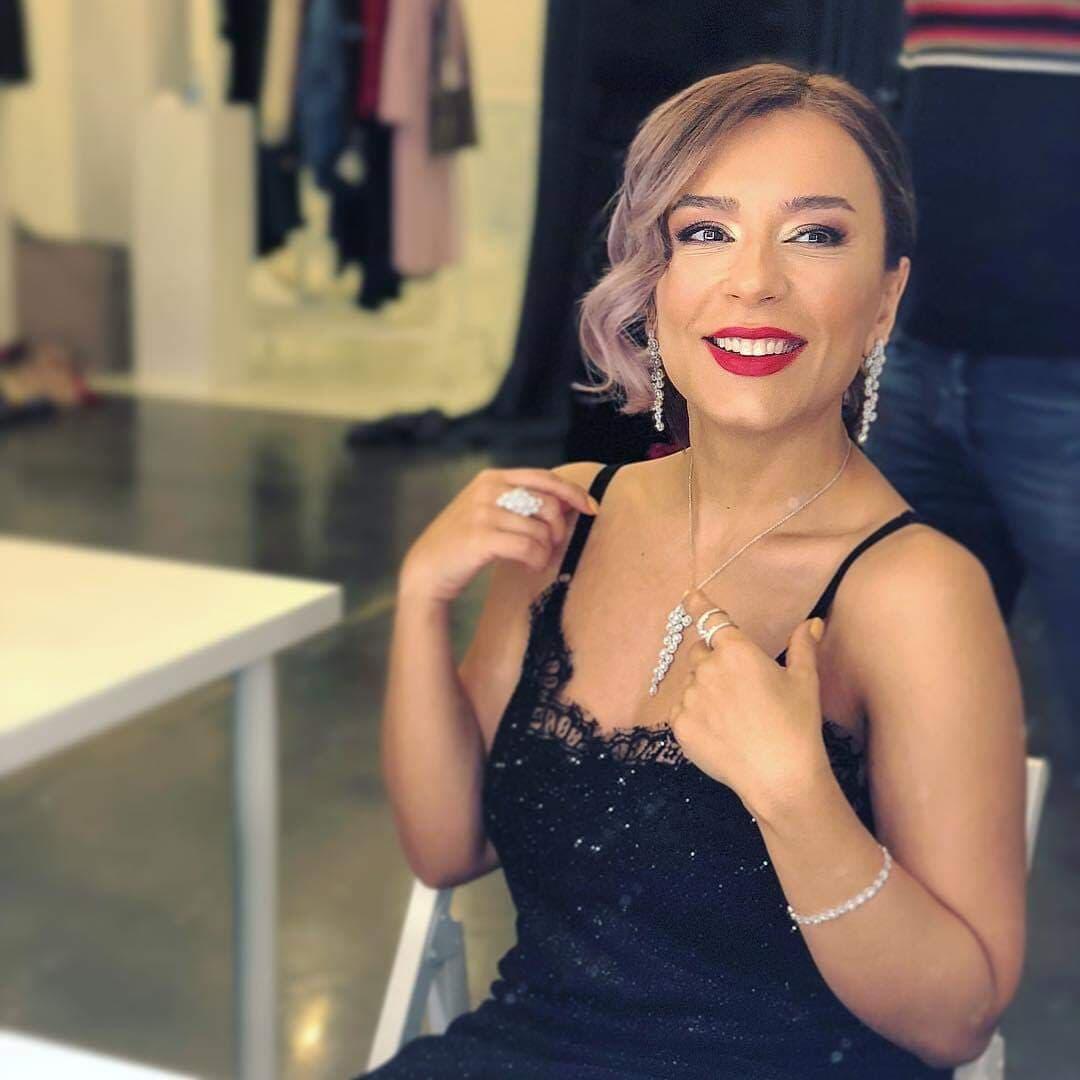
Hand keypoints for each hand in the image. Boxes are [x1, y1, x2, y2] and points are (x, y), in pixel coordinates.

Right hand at [398, 466, 598, 603]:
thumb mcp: (490, 512)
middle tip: (552, 546)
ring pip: (540, 529)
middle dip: (559, 529)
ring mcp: (482, 512)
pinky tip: (532, 565)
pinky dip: (537, 559)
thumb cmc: (465, 543)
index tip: (591, 509)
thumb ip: (522, 503)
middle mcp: (487, 489)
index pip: (545, 478)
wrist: (426, 569)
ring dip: (547, 550)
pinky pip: (528, 547)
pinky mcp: (480, 537)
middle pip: (547, 503)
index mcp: (492, 477)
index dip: (573, 493)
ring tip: (537, 560)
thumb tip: (569, 505)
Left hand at [667, 615, 832, 816]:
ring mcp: (690, 697)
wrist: (779, 776)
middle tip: (738, 688)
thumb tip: (813, 622)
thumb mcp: (805, 681)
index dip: (698, 604)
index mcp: (736, 651)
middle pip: (700, 653)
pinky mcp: (680, 725)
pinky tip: (720, 731)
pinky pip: (681, 710)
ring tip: (733, 717)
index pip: (710, 618)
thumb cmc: (796, 726)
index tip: (688, 595)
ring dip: (704, 691)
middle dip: (713, 662)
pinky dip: (695, 715)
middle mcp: (707, 668)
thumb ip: (803, 646)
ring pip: (690, 683)